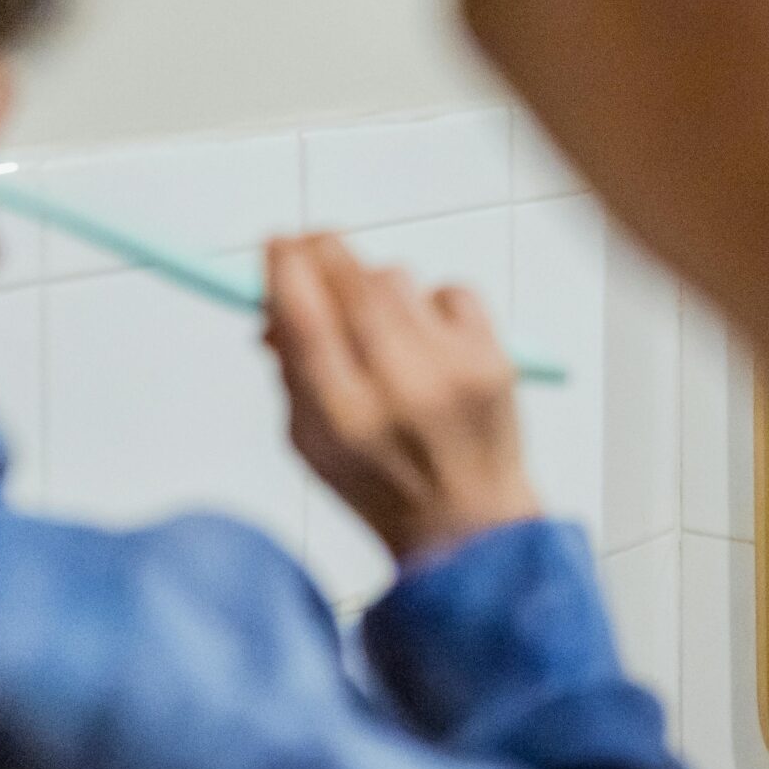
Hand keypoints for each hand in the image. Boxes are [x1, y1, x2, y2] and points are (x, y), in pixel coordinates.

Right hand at [263, 234, 539, 562]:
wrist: (469, 525)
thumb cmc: (381, 485)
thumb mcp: (311, 444)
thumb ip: (292, 371)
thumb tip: (277, 300)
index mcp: (343, 417)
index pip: (305, 317)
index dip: (285, 268)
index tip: (275, 243)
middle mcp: (399, 389)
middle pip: (353, 282)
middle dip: (323, 252)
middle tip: (310, 245)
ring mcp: (452, 370)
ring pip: (397, 278)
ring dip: (374, 286)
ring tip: (375, 323)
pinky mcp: (493, 358)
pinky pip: (451, 291)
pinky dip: (430, 304)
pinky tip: (426, 338)